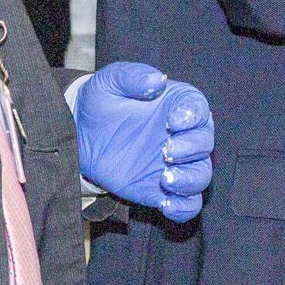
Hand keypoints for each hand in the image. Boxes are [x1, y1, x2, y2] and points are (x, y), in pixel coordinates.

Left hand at [75, 64, 212, 221]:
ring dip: (190, 179)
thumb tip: (157, 81)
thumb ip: (132, 76)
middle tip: (167, 152)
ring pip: (201, 176)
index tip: (174, 121)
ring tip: (166, 178)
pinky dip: (183, 208)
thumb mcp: (111, 81)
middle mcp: (184, 137)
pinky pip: (186, 204)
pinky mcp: (161, 190)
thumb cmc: (101, 103)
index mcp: (179, 106)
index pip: (198, 110)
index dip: (192, 116)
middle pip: (205, 144)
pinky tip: (167, 205)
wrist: (80, 135)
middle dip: (191, 149)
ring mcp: (175, 166)